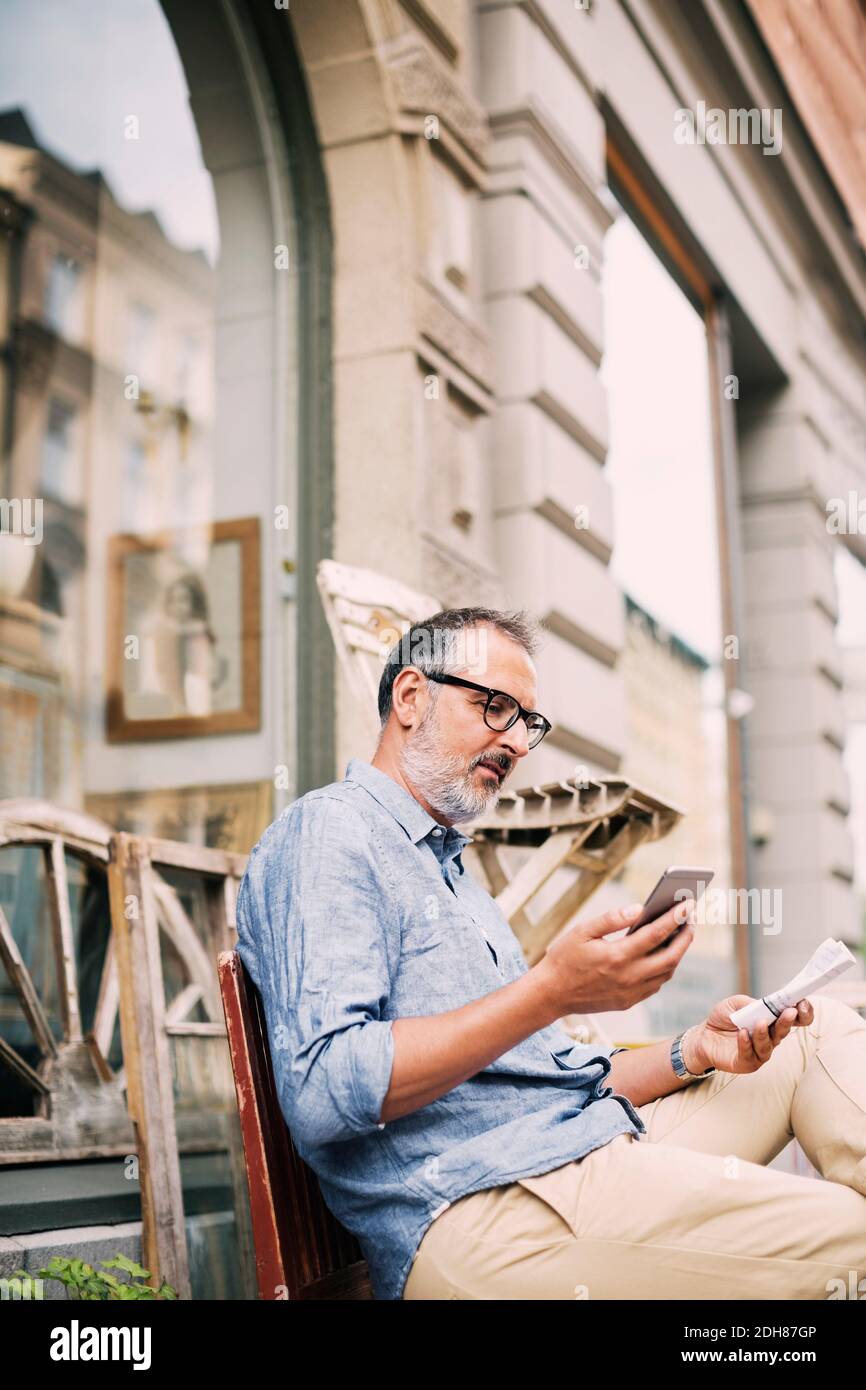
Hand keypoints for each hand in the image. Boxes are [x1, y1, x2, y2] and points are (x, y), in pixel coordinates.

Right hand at [538, 898, 695, 1017]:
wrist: (551, 994)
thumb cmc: (564, 958)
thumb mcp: (582, 931)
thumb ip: (611, 919)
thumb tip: (639, 909)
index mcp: (617, 956)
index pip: (656, 934)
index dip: (675, 918)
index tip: (687, 904)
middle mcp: (628, 977)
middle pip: (671, 956)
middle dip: (685, 936)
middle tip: (690, 919)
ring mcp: (630, 993)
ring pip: (666, 973)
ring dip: (678, 953)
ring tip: (680, 934)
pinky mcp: (629, 1002)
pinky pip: (655, 984)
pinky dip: (665, 968)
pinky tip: (663, 954)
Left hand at [685, 995, 815, 1074]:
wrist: (703, 1036)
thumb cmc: (724, 1018)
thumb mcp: (735, 1003)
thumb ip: (750, 1003)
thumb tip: (762, 1005)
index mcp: (772, 1021)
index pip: (795, 1019)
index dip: (803, 1012)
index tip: (802, 1003)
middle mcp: (770, 1038)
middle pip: (784, 1031)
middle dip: (787, 1021)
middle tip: (790, 1012)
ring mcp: (760, 1052)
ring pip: (768, 1045)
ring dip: (765, 1033)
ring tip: (759, 1023)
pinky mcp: (747, 1063)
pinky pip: (749, 1055)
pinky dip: (746, 1044)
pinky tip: (742, 1034)